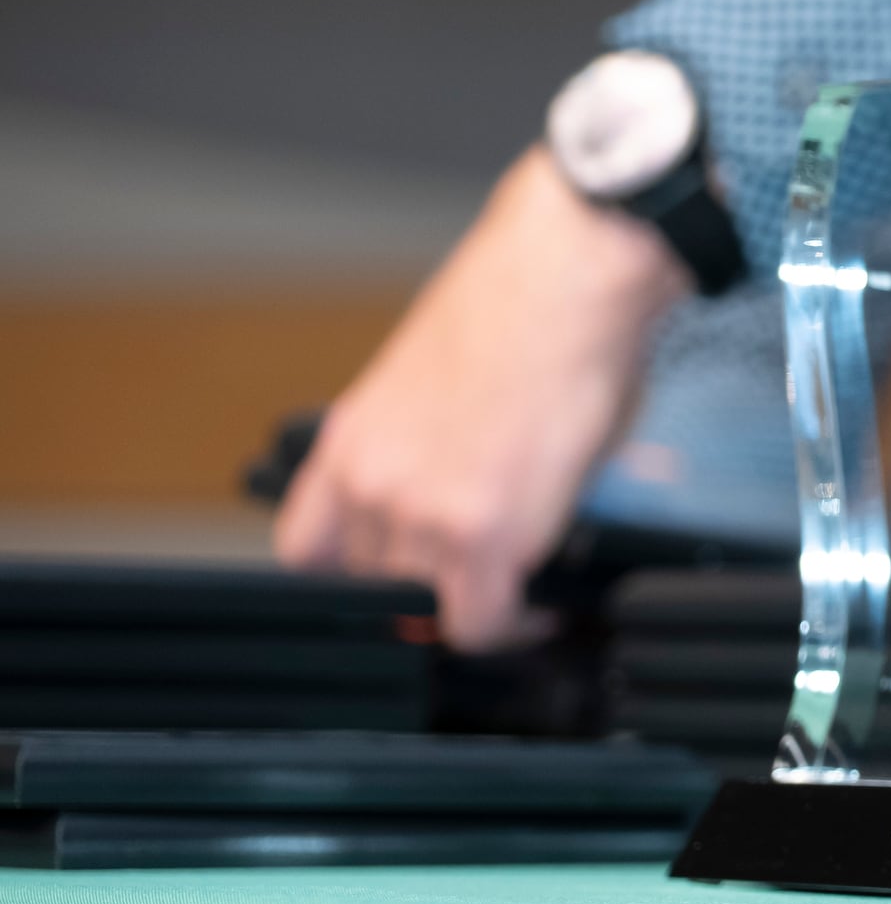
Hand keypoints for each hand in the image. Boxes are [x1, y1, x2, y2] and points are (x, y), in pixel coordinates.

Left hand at [274, 145, 686, 649]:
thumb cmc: (527, 307)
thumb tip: (473, 499)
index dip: (361, 576)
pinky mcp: (483, 534)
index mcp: (351, 442)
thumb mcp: (441, 386)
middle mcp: (369, 482)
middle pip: (381, 585)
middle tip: (488, 573)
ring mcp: (420, 513)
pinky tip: (539, 612)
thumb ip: (436, 456)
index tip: (400, 580)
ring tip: (522, 585)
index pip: (309, 553)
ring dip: (480, 600)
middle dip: (438, 582)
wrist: (567, 275)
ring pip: (433, 608)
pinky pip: (482, 623)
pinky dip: (513, 627)